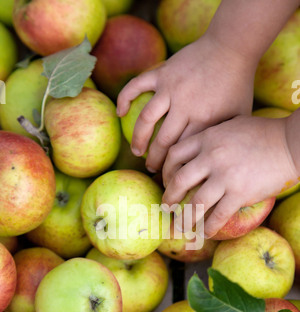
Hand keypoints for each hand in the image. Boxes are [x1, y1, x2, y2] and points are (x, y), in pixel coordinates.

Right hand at [117, 33, 255, 172]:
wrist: (231, 47)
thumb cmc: (238, 85)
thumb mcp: (238, 116)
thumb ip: (223, 137)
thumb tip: (213, 162)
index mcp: (204, 121)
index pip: (182, 152)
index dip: (173, 168)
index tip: (170, 178)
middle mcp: (185, 106)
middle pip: (163, 141)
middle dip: (154, 160)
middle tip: (151, 169)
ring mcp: (171, 88)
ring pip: (146, 119)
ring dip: (138, 138)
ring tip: (136, 150)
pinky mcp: (162, 72)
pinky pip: (136, 86)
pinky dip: (125, 98)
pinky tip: (120, 112)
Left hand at [161, 115, 298, 238]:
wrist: (290, 144)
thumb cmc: (263, 133)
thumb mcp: (230, 126)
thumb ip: (210, 137)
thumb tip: (196, 151)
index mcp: (207, 138)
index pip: (174, 155)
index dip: (165, 170)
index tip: (166, 181)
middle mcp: (211, 157)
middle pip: (178, 180)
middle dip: (169, 197)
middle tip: (167, 208)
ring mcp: (225, 176)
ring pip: (195, 203)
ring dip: (184, 219)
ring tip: (180, 227)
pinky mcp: (240, 193)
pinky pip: (218, 215)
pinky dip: (209, 227)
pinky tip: (206, 233)